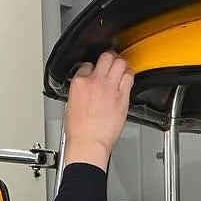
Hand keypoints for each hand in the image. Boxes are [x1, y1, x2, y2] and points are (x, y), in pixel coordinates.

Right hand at [65, 53, 133, 168]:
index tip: (95, 71)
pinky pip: (129, 78)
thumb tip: (85, 86)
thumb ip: (80, 90)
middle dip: (109, 57)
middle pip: (106, 57)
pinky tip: (127, 78)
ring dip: (121, 64)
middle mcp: (95, 82)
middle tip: (111, 61)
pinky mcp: (122, 97)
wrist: (89, 143)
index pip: (87, 64)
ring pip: (120, 63)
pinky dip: (129, 75)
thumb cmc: (80, 131)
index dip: (92, 67)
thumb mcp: (71, 104)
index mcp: (79, 83)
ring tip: (120, 68)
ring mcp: (110, 88)